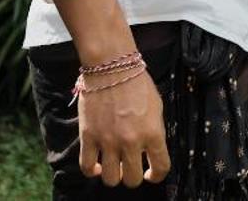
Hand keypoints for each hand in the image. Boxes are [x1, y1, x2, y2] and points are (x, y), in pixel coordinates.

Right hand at [78, 67, 170, 187]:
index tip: (153, 174)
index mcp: (153, 133)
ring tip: (114, 166)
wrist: (112, 67)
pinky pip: (86, 167)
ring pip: (111, 179)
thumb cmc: (137, 83)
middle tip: (132, 168)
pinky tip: (97, 166)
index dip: (158, 175)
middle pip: (132, 180)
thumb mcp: (157, 107)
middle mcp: (131, 142)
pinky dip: (92, 171)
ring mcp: (108, 141)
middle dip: (134, 177)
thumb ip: (155, 131)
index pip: (161, 167)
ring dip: (114, 175)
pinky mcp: (88, 138)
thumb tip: (151, 149)